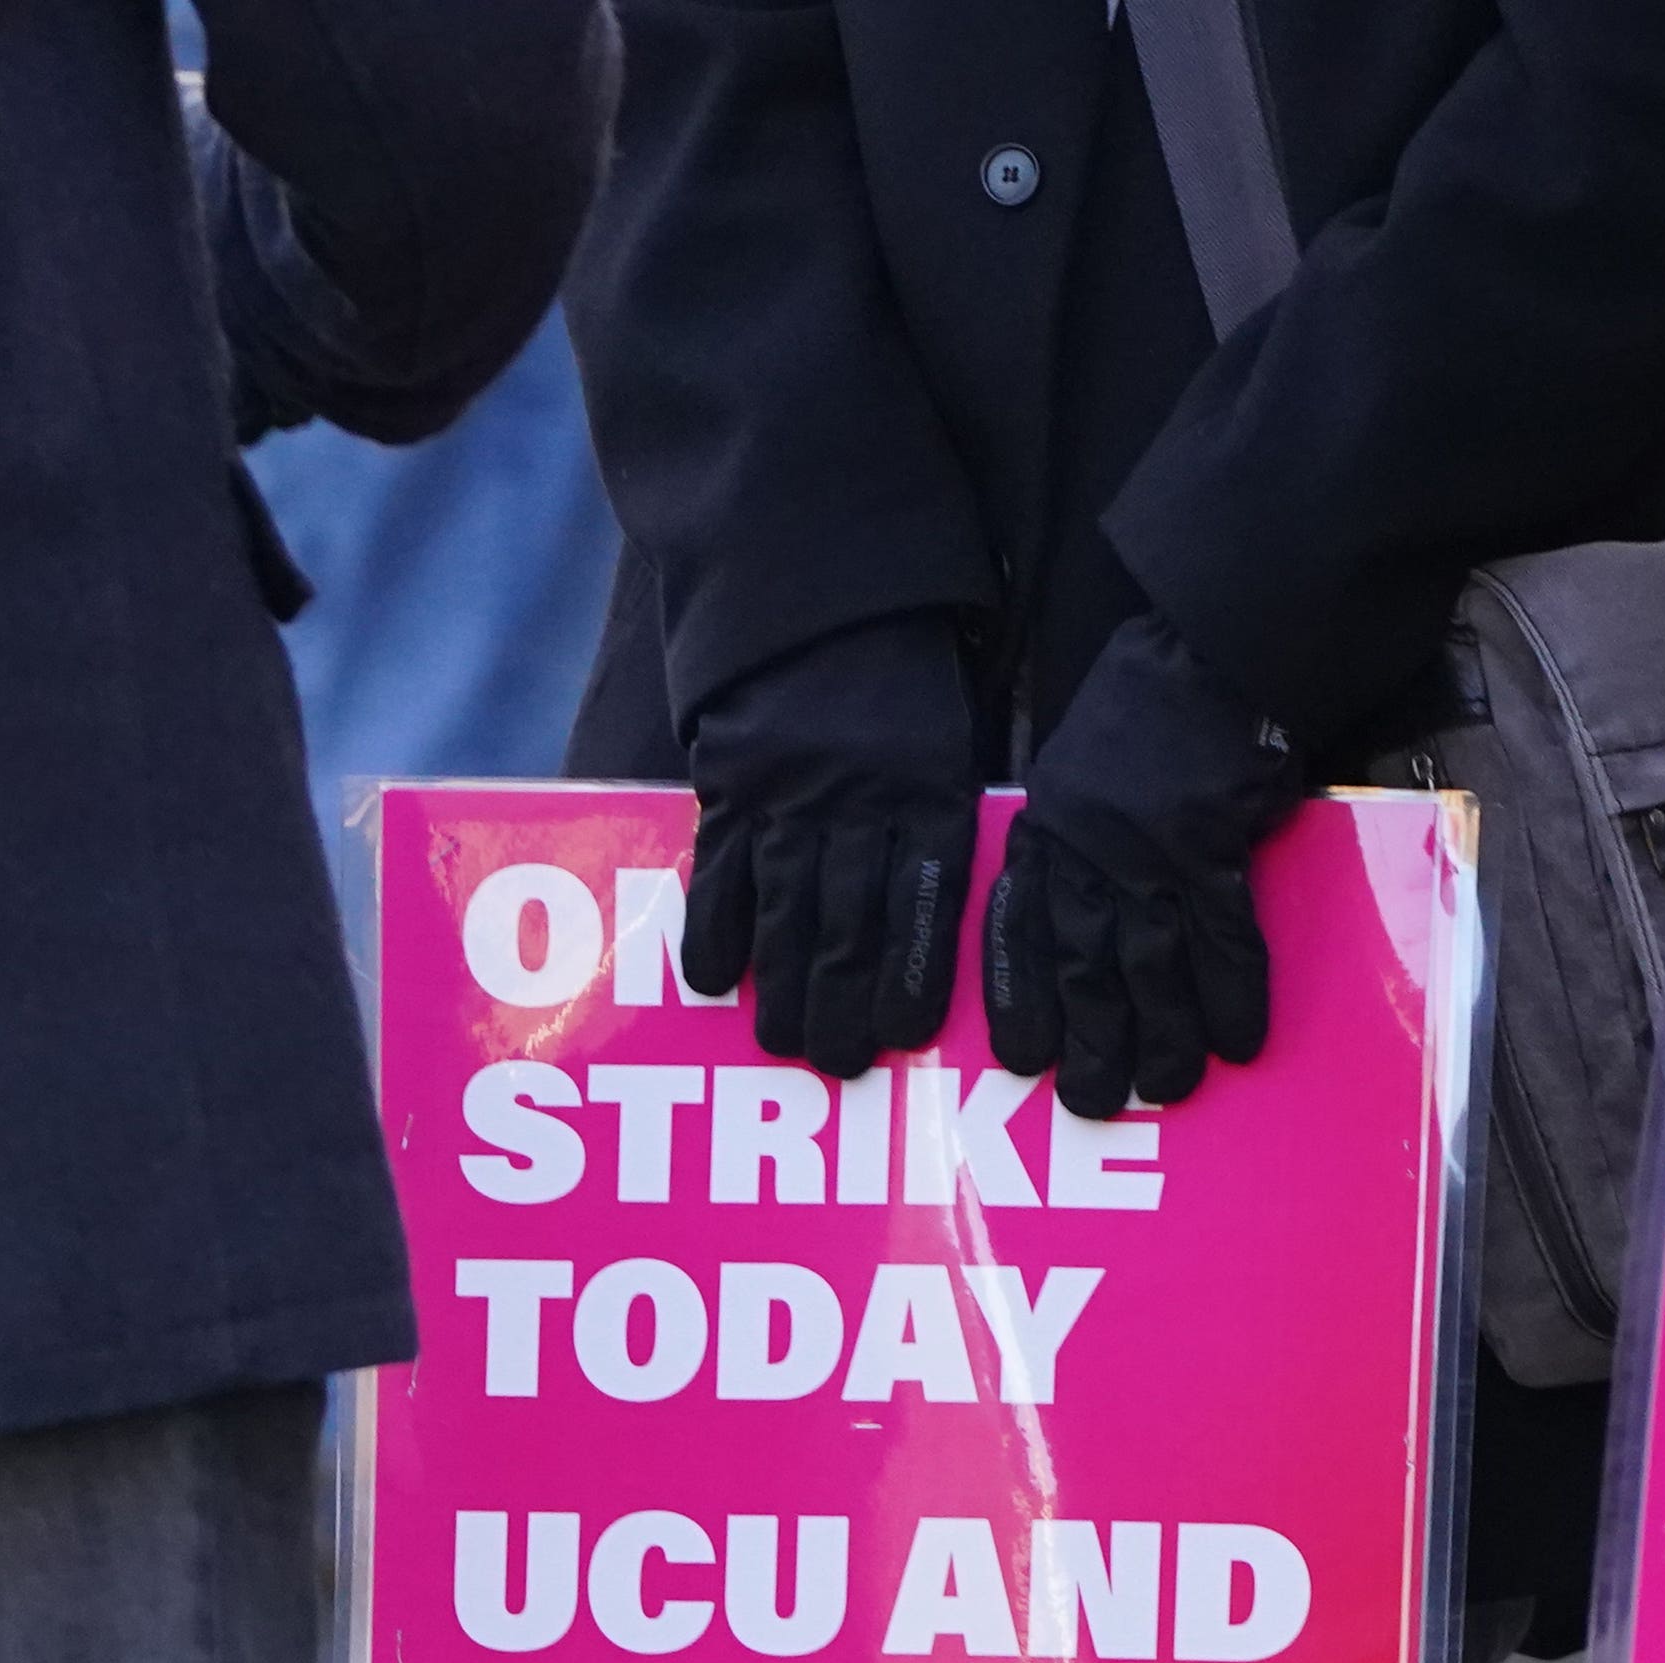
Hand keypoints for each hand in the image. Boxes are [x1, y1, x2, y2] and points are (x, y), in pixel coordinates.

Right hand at [678, 616, 983, 1078]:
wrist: (818, 596)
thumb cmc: (902, 687)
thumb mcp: (950, 743)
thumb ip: (940, 826)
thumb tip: (937, 931)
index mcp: (929, 789)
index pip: (925, 900)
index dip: (913, 974)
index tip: (903, 1036)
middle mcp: (859, 798)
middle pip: (852, 920)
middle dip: (844, 1002)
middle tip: (838, 1065)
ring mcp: (788, 792)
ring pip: (785, 907)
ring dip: (783, 985)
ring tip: (782, 1044)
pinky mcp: (729, 780)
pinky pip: (719, 866)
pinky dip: (714, 927)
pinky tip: (716, 980)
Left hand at [982, 614, 1311, 1119]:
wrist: (1206, 653)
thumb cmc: (1141, 725)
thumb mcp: (1070, 781)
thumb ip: (1065, 852)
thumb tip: (1075, 937)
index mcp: (1044, 832)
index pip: (1015, 929)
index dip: (1021, 999)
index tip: (1022, 1058)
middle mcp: (1086, 846)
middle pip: (1080, 960)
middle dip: (1088, 1039)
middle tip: (1093, 1104)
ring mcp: (1148, 846)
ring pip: (1148, 960)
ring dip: (1162, 1033)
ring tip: (1167, 1088)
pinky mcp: (1212, 841)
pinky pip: (1222, 932)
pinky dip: (1231, 990)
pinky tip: (1238, 1039)